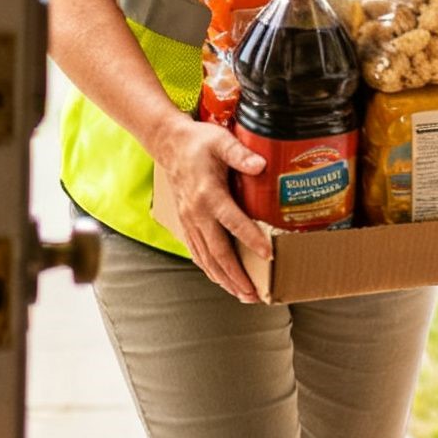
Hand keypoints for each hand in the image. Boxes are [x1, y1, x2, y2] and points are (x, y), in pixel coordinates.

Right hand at [156, 116, 273, 302]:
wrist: (169, 144)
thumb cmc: (198, 142)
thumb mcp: (221, 142)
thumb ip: (240, 154)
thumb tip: (261, 164)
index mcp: (208, 194)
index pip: (233, 222)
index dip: (251, 239)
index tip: (268, 255)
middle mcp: (197, 214)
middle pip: (218, 252)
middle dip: (236, 276)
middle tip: (254, 294)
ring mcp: (190, 222)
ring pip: (207, 258)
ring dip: (225, 279)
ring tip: (243, 295)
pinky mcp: (187, 224)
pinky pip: (198, 253)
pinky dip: (211, 270)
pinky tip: (222, 280)